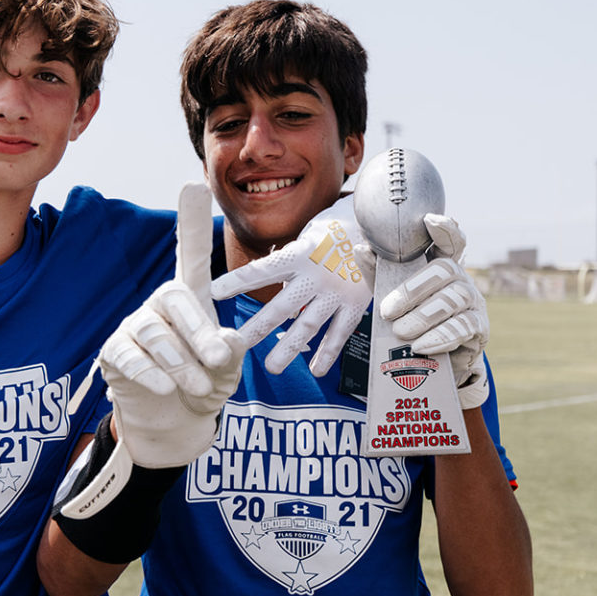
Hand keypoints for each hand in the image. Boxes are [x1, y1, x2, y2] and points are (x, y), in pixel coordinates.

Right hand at [99, 183, 247, 468]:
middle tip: (218, 361)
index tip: (193, 183)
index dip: (190, 221)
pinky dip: (151, 374)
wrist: (175, 424)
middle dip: (198, 330)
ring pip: (154, 333)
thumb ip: (230, 354)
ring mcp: (134, 328)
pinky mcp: (114, 354)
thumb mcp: (227, 370)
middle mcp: (160, 306)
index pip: (190, 255)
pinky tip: (165, 389)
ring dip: (180, 362)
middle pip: (174, 298)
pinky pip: (130, 356)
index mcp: (191, 299)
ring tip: (198, 386)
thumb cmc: (204, 385)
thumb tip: (226, 341)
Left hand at [209, 193, 371, 376]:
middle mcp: (317, 275)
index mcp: (299, 253)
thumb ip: (289, 267)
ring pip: (309, 325)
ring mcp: (338, 292)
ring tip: (272, 367)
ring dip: (290, 348)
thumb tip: (273, 298)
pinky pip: (340, 332)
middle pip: (282, 306)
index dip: (237, 281)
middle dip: (258, 327)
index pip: (262, 269)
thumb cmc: (333, 233)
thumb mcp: (306, 238)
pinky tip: (317, 371)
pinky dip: (328, 352)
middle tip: (235, 345)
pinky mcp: (358, 303)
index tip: (213, 293)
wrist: (383, 225)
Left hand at [379, 214, 489, 407]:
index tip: (429, 219)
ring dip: (423, 317)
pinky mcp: (479, 327)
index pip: (449, 241)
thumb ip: (377, 271)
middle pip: (445, 270)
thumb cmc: (410, 316)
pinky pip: (463, 327)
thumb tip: (361, 248)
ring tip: (399, 332)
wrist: (433, 358)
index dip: (444, 229)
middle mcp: (461, 278)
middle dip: (413, 290)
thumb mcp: (389, 292)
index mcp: (441, 264)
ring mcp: (473, 302)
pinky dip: (440, 337)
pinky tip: (420, 346)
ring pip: (453, 299)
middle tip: (387, 311)